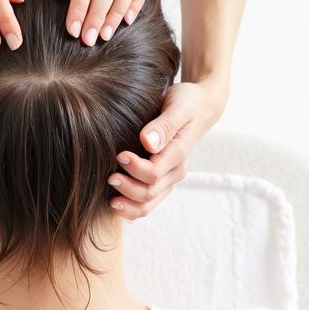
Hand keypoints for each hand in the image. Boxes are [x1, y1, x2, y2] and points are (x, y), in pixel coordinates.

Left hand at [108, 72, 231, 219]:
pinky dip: (130, 207)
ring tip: (109, 199)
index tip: (119, 155)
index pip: (153, 173)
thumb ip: (164, 125)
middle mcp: (175, 171)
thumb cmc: (186, 102)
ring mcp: (169, 178)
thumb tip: (148, 143)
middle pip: (149, 193)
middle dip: (127, 189)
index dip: (134, 168)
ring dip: (128, 205)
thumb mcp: (178, 107)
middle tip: (108, 177)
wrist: (200, 106)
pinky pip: (146, 203)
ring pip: (147, 204)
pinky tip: (115, 203)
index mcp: (178, 154)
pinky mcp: (161, 180)